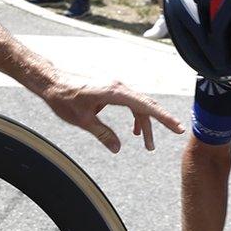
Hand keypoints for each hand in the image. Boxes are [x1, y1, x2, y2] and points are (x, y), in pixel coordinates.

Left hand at [37, 75, 183, 152]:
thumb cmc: (64, 99)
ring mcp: (115, 88)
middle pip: (146, 105)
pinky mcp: (110, 91)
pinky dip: (135, 117)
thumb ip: (103, 134)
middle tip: (177, 132)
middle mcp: (118, 87)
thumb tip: (118, 148)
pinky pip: (129, 104)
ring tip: (148, 145)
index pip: (146, 106)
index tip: (178, 127)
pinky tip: (134, 132)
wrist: (52, 82)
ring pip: (138, 106)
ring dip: (145, 124)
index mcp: (114, 92)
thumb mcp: (83, 121)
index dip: (164, 118)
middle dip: (161, 121)